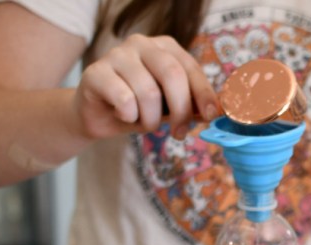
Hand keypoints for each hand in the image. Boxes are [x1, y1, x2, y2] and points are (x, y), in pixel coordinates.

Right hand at [73, 34, 219, 140]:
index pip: (190, 68)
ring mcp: (117, 55)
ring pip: (149, 92)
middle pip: (172, 75)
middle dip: (181, 110)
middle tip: (179, 133)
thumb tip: (214, 112)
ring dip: (151, 119)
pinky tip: (123, 116)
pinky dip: (129, 116)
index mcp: (165, 47)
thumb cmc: (139, 108)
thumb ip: (190, 104)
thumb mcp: (170, 107)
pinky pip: (124, 99)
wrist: (98, 116)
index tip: (211, 116)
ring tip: (144, 123)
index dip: (203, 93)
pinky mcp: (96, 72)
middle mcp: (141, 44)